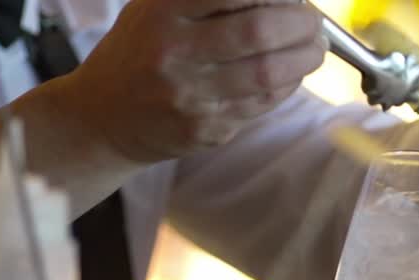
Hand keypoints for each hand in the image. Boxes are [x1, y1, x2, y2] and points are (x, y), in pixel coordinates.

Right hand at [68, 0, 326, 163]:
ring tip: (314, 49)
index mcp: (162, 11)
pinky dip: (286, 86)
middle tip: (315, 25)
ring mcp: (188, 95)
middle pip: (258, 31)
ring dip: (303, 59)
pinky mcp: (203, 129)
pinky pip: (260, 105)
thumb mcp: (158, 7)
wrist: (103, 116)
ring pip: (267, 74)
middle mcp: (173, 51)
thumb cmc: (142, 50)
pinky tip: (290, 74)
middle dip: (301, 26)